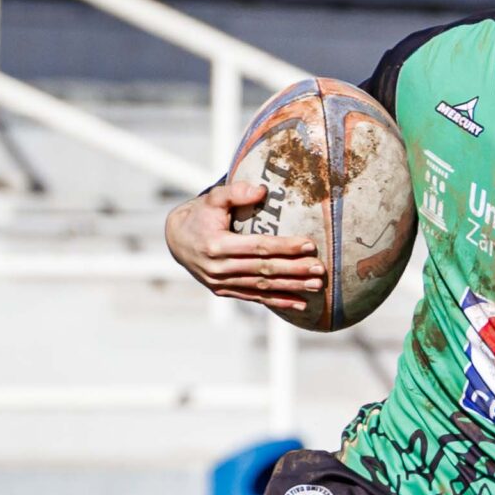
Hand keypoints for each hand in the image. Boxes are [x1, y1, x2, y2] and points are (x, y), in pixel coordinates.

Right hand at [164, 181, 320, 312]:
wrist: (176, 239)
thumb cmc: (200, 215)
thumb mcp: (213, 198)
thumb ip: (236, 192)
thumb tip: (262, 191)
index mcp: (217, 245)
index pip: (258, 247)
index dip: (285, 246)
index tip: (309, 245)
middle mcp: (218, 268)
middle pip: (264, 269)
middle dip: (294, 270)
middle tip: (319, 269)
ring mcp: (221, 283)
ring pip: (262, 286)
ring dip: (291, 287)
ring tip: (316, 286)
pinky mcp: (224, 291)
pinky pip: (254, 297)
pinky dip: (277, 301)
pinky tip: (299, 303)